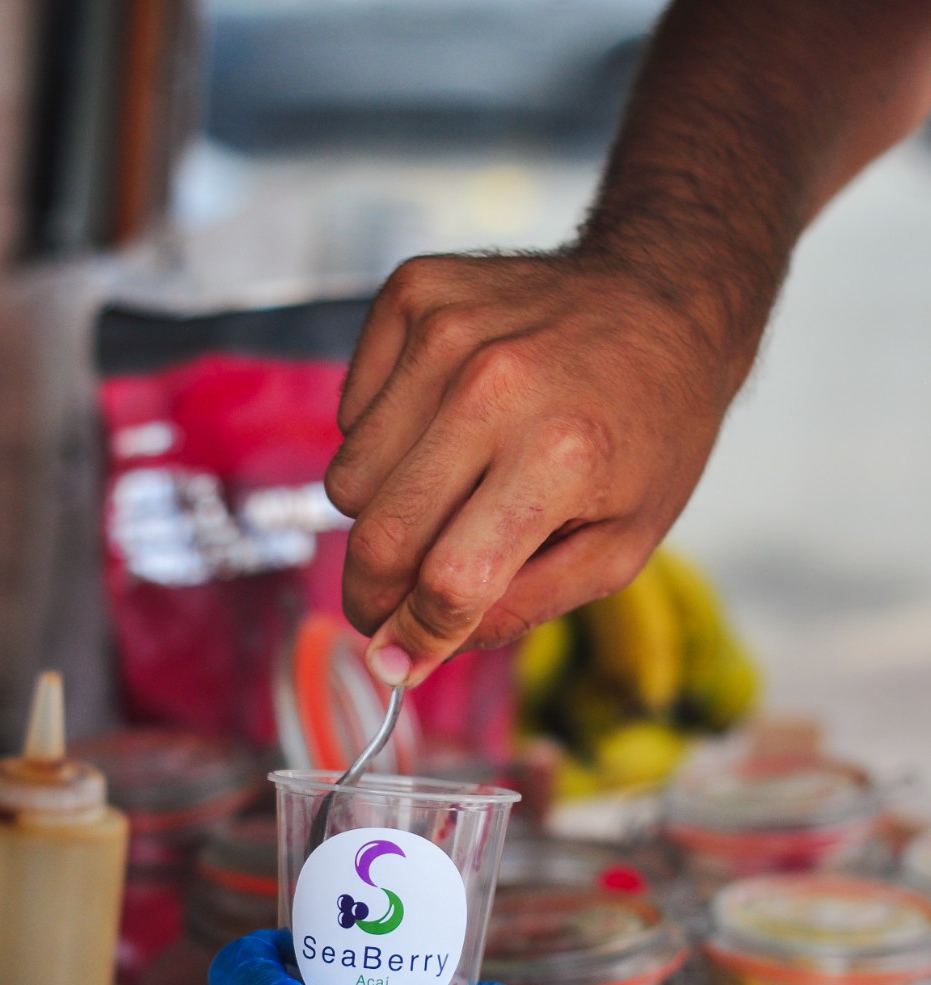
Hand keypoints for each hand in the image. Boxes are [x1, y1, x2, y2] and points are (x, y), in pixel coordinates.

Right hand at [325, 251, 736, 686]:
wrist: (664, 298)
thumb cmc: (648, 434)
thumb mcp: (619, 549)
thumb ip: (516, 610)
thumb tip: (410, 658)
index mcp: (560, 458)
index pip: (451, 580)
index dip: (416, 637)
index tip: (399, 659)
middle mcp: (494, 389)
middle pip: (381, 537)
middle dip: (374, 596)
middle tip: (391, 607)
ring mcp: (446, 333)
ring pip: (349, 480)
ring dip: (382, 512)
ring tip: (445, 494)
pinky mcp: (413, 294)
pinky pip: (349, 415)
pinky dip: (380, 441)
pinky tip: (440, 427)